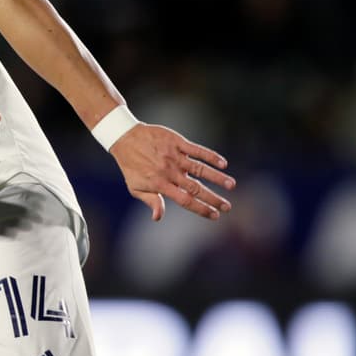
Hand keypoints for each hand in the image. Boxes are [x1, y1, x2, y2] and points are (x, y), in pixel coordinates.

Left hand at [109, 123, 234, 220]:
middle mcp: (170, 172)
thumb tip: (158, 217)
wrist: (124, 138)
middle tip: (228, 207)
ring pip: (200, 169)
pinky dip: (210, 156)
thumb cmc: (131, 166)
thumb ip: (151, 201)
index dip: (201, 209)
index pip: (185, 200)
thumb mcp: (135, 187)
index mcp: (161, 185)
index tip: (215, 216)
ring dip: (217, 177)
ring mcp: (174, 156)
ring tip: (231, 185)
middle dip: (214, 199)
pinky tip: (223, 163)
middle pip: (196, 188)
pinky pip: (196, 150)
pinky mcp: (177, 142)